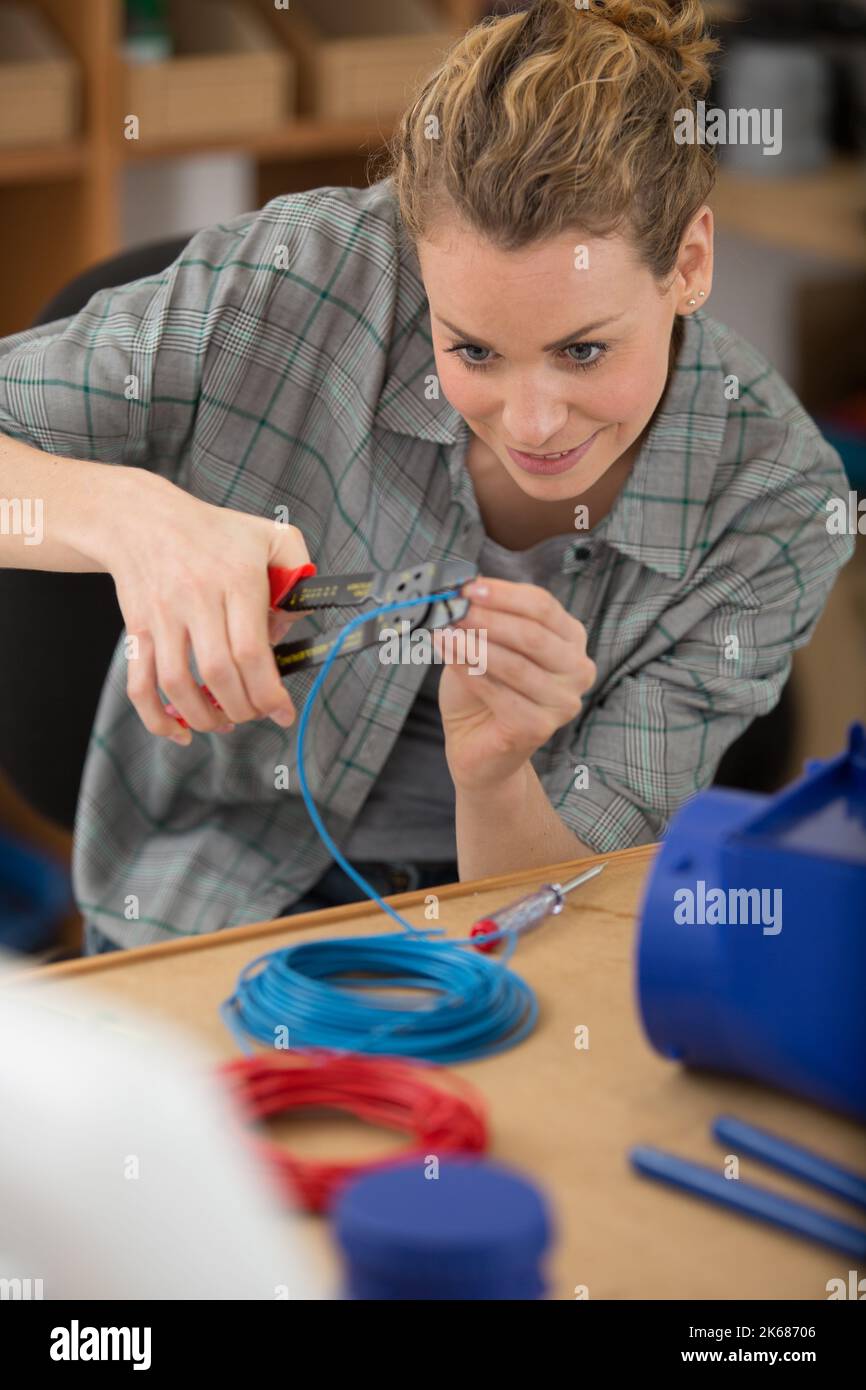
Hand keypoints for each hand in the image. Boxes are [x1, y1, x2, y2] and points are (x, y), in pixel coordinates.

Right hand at [95, 470, 312, 742]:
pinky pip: (139, 685)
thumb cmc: (214, 532)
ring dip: (205, 717)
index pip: (251, 650)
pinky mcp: (137, 631)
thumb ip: (298, 573)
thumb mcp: (270, 536)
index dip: (269, 692)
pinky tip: (180, 732)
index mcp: (235, 580)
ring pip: (178, 685)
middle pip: (219, 673)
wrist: (142, 519)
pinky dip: (156, 718)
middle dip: (243, 708)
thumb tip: (293, 622)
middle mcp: (196, 600)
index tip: (282, 713)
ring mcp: (162, 618)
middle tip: (256, 713)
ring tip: (224, 722)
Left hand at [434, 577, 596, 793]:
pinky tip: (448, 655)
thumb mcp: (484, 642)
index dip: (503, 594)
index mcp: (570, 639)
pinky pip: (500, 694)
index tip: (468, 588)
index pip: (542, 606)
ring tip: (444, 632)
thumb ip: (483, 618)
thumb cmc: (483, 689)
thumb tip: (463, 589)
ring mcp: (562, 702)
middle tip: (454, 609)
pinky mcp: (540, 728)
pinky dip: (470, 672)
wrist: (476, 743)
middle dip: (489, 618)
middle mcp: (576, 670)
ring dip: (475, 645)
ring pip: (516, 664)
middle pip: (533, 634)